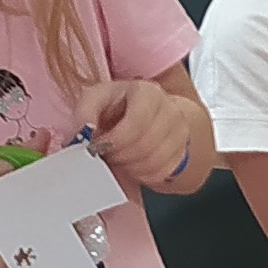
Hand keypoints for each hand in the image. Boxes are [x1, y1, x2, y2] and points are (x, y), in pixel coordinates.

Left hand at [76, 80, 192, 189]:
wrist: (147, 114)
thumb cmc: (117, 107)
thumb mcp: (95, 99)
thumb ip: (85, 112)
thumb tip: (85, 131)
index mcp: (148, 92)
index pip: (138, 122)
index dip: (115, 140)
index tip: (99, 146)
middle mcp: (170, 110)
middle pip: (147, 145)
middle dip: (120, 156)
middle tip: (106, 154)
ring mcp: (180, 132)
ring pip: (155, 162)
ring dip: (130, 167)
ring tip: (119, 159)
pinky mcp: (182, 152)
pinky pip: (162, 173)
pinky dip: (143, 175)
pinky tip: (133, 165)